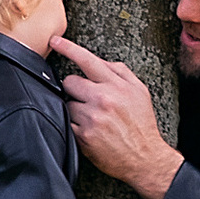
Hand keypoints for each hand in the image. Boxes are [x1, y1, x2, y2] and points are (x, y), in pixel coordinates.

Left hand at [56, 38, 182, 198]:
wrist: (144, 158)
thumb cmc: (141, 124)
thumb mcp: (140, 92)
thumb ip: (120, 72)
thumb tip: (100, 62)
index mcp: (116, 85)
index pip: (87, 59)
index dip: (67, 47)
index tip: (54, 40)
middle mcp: (102, 99)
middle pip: (70, 81)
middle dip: (75, 88)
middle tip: (88, 99)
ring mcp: (91, 118)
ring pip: (67, 103)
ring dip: (75, 109)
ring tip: (92, 119)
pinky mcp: (82, 136)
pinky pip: (67, 122)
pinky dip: (75, 125)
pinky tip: (90, 130)